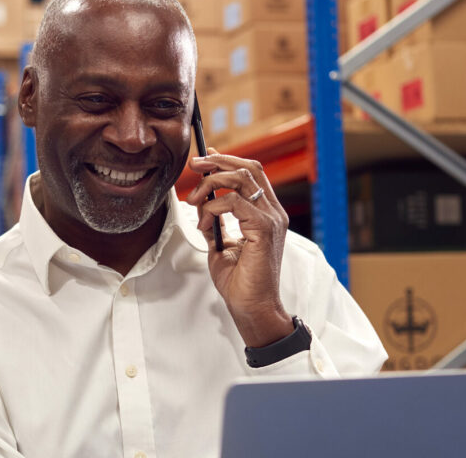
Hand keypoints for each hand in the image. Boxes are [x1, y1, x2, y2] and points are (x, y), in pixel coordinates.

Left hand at [185, 149, 292, 347]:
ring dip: (210, 184)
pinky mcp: (265, 229)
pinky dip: (213, 208)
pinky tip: (204, 224)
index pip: (252, 172)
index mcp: (266, 212)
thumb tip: (200, 200)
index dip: (227, 160)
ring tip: (193, 200)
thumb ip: (214, 220)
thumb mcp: (221, 243)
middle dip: (217, 161)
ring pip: (241, 179)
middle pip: (248, 168)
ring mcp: (271, 219)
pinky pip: (235, 203)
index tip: (204, 159)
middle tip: (194, 165)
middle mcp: (273, 212)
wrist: (251, 306)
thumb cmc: (240, 280)